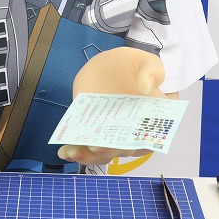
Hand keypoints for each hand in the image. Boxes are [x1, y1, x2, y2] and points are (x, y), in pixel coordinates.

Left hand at [57, 46, 167, 165]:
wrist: (112, 66)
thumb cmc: (134, 67)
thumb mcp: (147, 62)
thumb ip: (152, 71)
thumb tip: (146, 87)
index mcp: (154, 120)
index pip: (149, 137)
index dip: (138, 144)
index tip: (125, 144)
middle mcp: (135, 134)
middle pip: (124, 149)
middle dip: (110, 150)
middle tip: (96, 147)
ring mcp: (113, 135)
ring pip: (104, 152)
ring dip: (89, 156)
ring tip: (73, 152)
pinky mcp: (94, 132)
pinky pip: (87, 147)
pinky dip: (76, 151)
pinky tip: (65, 151)